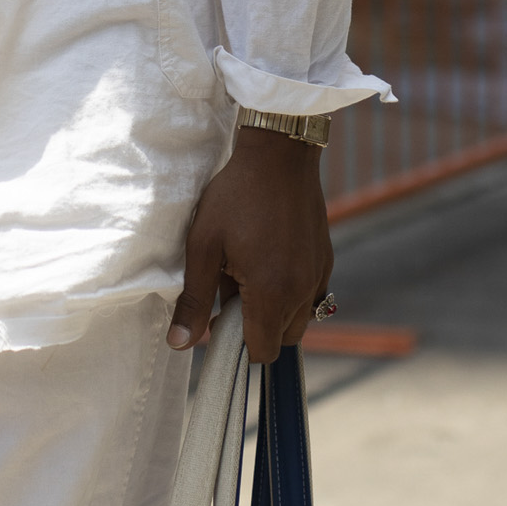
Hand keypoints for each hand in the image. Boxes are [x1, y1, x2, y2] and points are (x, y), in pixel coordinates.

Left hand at [169, 125, 333, 363]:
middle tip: (231, 290)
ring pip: (299, 318)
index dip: (237, 345)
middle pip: (283, 339)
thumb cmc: (236, 196)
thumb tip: (180, 344)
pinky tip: (269, 260)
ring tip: (249, 273)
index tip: (219, 320)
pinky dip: (291, 292)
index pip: (262, 351)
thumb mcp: (204, 246)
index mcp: (272, 292)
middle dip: (256, 328)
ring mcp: (319, 274)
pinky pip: (311, 294)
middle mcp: (302, 290)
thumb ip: (194, 300)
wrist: (279, 154)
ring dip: (275, 311)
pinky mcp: (326, 259)